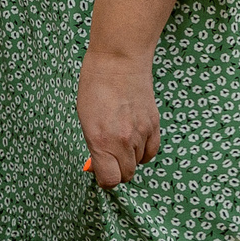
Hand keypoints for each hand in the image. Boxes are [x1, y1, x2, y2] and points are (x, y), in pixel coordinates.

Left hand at [78, 47, 159, 188]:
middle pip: (126, 174)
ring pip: (138, 162)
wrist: (118, 61)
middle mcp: (123, 141)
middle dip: (117, 170)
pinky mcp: (154, 124)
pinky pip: (152, 151)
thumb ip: (94, 145)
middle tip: (110, 156)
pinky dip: (144, 151)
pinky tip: (136, 141)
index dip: (105, 179)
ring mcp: (141, 133)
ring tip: (121, 138)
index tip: (101, 172)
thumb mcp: (85, 120)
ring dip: (130, 157)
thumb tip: (99, 163)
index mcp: (101, 141)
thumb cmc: (95, 86)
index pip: (110, 180)